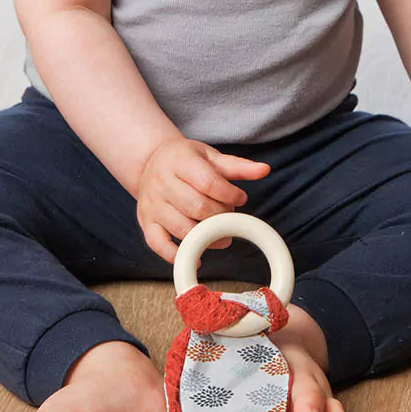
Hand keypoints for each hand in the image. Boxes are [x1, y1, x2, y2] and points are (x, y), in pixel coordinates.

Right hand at [136, 138, 271, 264]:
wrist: (151, 162)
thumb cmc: (186, 160)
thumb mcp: (210, 156)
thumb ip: (237, 166)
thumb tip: (265, 170)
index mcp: (179, 161)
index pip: (208, 183)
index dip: (230, 195)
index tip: (240, 198)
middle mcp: (161, 182)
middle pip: (197, 207)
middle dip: (221, 215)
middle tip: (229, 214)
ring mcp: (151, 204)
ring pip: (182, 228)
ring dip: (207, 236)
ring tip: (220, 232)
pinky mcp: (146, 222)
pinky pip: (159, 244)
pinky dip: (177, 254)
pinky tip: (197, 255)